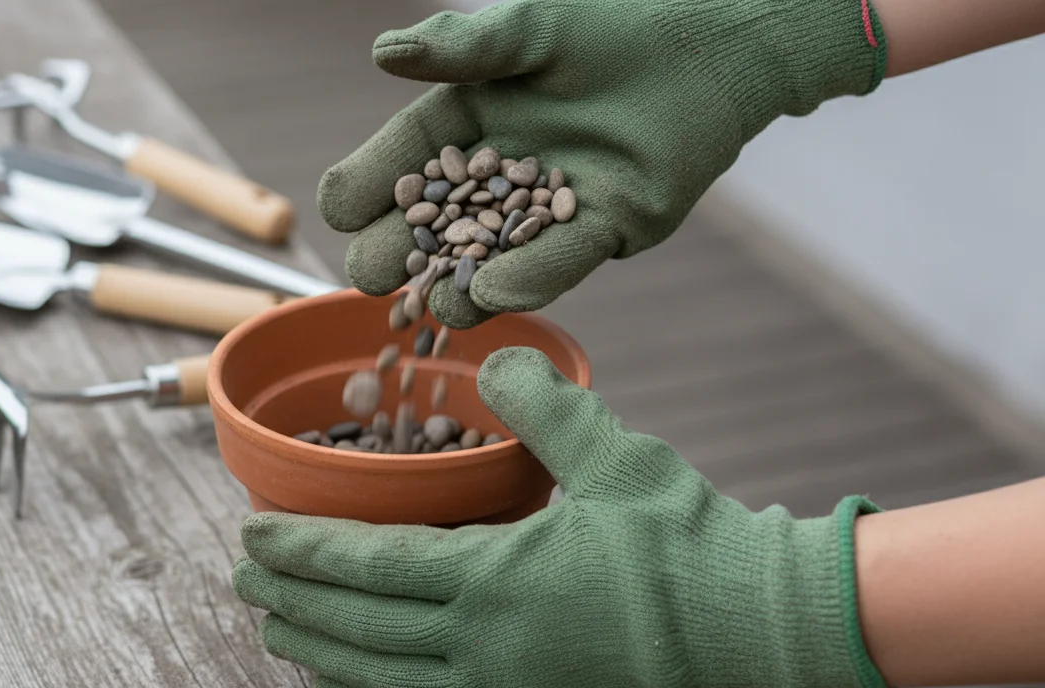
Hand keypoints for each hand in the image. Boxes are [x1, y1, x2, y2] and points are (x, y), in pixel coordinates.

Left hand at [232, 347, 892, 687]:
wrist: (740, 615)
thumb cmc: (678, 532)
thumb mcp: (611, 450)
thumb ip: (542, 405)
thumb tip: (495, 358)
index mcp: (493, 573)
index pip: (371, 562)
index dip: (305, 552)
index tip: (254, 537)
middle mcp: (482, 637)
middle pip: (361, 623)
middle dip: (294, 601)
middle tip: (243, 582)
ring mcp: (501, 681)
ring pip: (382, 676)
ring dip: (320, 653)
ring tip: (274, 634)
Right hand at [319, 0, 885, 327]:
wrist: (708, 42)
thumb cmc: (611, 24)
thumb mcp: (529, 29)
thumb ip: (462, 46)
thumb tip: (382, 53)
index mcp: (465, 121)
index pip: (400, 160)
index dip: (367, 186)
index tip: (339, 210)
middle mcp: (498, 174)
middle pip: (432, 223)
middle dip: (398, 251)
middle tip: (372, 273)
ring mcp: (547, 208)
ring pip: (489, 258)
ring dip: (458, 283)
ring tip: (433, 300)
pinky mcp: (604, 229)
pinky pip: (561, 260)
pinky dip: (528, 277)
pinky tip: (496, 292)